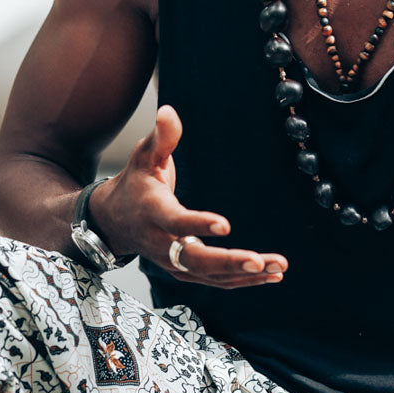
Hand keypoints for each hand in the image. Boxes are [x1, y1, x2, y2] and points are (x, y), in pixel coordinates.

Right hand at [92, 105, 286, 287]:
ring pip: (210, 276)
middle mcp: (161, 243)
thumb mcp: (144, 155)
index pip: (176, 221)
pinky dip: (242, 281)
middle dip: (228, 262)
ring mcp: (172, 263)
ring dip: (245, 275)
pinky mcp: (184, 272)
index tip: (225, 225)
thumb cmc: (135, 183)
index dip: (198, 224)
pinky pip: (215, 281)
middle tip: (259, 261)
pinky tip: (271, 276)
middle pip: (195, 260)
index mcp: (153, 212)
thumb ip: (162, 137)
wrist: (114, 221)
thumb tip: (168, 110)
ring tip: (279, 268)